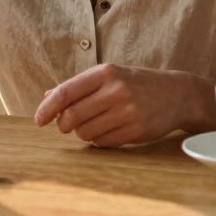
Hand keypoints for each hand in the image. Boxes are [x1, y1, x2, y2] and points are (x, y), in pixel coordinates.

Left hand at [33, 64, 215, 146]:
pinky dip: (98, 140)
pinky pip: (102, 143)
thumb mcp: (109, 76)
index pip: (65, 93)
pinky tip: (109, 130)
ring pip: (85, 133)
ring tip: (94, 124)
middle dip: (63, 125)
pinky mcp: (135, 130)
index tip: (39, 120)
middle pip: (72, 117)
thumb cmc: (136, 83)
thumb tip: (46, 97)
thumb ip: (77, 86)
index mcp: (105, 72)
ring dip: (82, 133)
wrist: (177, 94)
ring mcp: (127, 112)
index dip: (47, 109)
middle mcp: (115, 90)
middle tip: (66, 125)